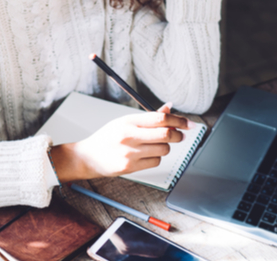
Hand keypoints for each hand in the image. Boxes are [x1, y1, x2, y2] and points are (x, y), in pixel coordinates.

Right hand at [50, 103, 191, 181]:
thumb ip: (148, 117)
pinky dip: (156, 158)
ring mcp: (129, 153)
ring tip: (156, 145)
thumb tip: (169, 108)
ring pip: (163, 150)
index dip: (178, 120)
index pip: (160, 118)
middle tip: (180, 135)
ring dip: (165, 147)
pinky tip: (146, 155)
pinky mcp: (129, 168)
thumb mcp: (125, 122)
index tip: (188, 123)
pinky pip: (155, 162)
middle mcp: (129, 136)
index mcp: (128, 121)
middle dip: (178, 135)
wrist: (88, 157)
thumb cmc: (107, 138)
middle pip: (165, 134)